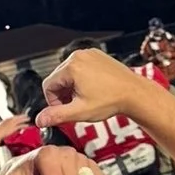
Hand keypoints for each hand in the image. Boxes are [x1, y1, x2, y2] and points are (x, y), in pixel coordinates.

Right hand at [0, 112, 30, 141]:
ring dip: (25, 119)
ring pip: (20, 120)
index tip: (21, 115)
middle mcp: (10, 120)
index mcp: (7, 119)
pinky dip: (24, 125)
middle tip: (26, 115)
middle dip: (22, 116)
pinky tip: (27, 125)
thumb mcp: (1, 126)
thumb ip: (5, 125)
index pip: (14, 117)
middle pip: (18, 117)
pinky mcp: (14, 128)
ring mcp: (12, 124)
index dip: (18, 116)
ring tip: (28, 119)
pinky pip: (20, 125)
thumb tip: (7, 127)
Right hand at [38, 48, 157, 130]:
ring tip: (86, 98)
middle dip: (63, 94)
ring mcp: (89, 54)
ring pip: (68, 73)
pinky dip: (82, 79)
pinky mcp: (97, 55)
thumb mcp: (80, 112)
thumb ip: (56, 116)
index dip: (54, 102)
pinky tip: (93, 90)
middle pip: (57, 78)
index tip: (66, 110)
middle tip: (77, 106)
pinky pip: (80, 67)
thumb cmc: (112, 101)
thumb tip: (39, 120)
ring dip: (72, 87)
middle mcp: (78, 56)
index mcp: (72, 67)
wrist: (135, 93)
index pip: (48, 86)